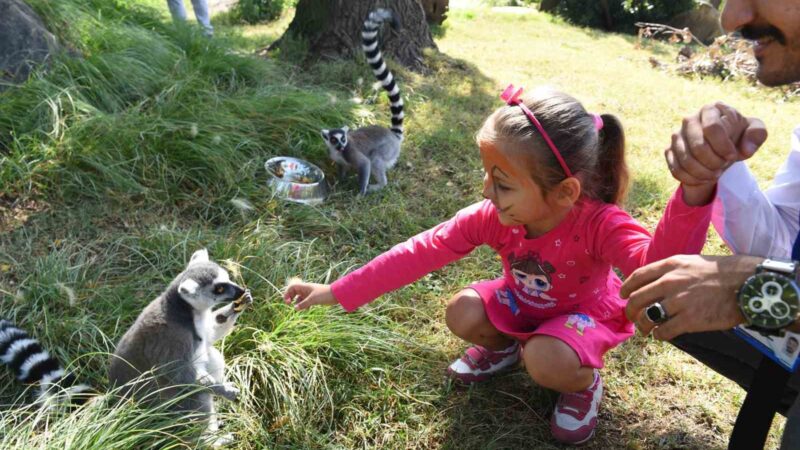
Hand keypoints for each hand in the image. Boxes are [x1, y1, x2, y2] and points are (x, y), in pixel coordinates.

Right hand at [283, 279, 337, 309]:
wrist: (336, 294)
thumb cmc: (324, 294)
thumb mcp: (313, 300)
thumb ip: (303, 304)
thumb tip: (295, 308)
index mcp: (305, 287)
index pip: (292, 287)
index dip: (287, 293)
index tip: (287, 301)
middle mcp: (306, 290)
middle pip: (294, 292)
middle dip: (290, 298)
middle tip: (289, 304)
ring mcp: (310, 294)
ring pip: (299, 298)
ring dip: (298, 303)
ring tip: (300, 309)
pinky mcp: (314, 298)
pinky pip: (305, 301)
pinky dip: (304, 305)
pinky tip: (307, 310)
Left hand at [620, 254, 763, 340]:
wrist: (747, 283)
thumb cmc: (720, 272)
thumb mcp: (690, 262)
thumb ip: (670, 270)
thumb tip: (652, 283)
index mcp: (670, 266)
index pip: (637, 277)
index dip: (626, 288)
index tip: (623, 296)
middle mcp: (670, 282)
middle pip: (636, 299)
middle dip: (630, 311)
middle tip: (632, 317)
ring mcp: (679, 301)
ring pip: (646, 317)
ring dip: (642, 326)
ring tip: (646, 330)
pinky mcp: (690, 320)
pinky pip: (664, 331)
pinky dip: (659, 335)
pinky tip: (662, 335)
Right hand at [666, 102, 767, 187]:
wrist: (719, 147)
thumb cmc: (737, 136)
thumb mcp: (754, 132)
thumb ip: (757, 134)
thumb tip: (745, 149)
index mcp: (710, 110)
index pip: (712, 128)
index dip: (724, 147)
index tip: (733, 156)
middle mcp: (689, 119)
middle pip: (698, 146)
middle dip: (714, 162)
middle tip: (724, 166)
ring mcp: (676, 135)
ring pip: (686, 161)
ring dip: (704, 172)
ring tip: (715, 173)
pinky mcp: (669, 150)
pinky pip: (677, 170)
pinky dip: (692, 179)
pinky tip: (704, 178)